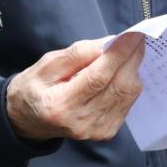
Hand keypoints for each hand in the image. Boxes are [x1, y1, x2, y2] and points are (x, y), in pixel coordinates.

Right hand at [5, 32, 145, 141]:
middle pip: (118, 87)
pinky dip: (128, 83)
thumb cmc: (33, 88)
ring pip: (127, 94)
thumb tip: (108, 43)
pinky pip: (127, 103)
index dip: (118, 54)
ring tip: (131, 50)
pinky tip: (123, 70)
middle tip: (137, 37)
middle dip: (132, 58)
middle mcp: (82, 122)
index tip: (132, 35)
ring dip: (133, 69)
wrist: (29, 120)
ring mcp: (97, 130)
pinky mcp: (106, 131)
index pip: (98, 77)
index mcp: (60, 105)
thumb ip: (76, 55)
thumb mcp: (44, 65)